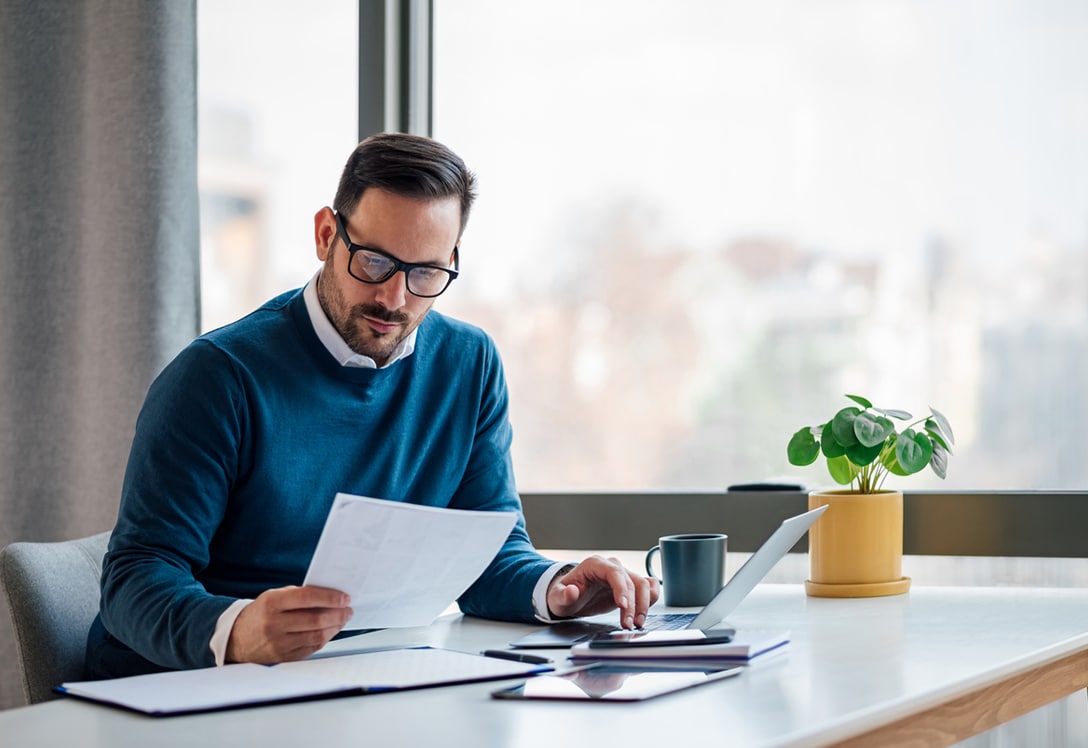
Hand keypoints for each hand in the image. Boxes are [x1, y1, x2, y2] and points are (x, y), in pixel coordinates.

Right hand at [226, 585, 352, 663]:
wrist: (237, 638)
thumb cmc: (261, 613)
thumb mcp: (274, 596)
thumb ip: (299, 595)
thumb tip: (330, 596)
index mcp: (271, 603)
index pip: (307, 598)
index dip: (330, 597)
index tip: (345, 597)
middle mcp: (273, 624)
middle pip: (315, 619)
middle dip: (338, 613)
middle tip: (348, 609)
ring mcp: (278, 644)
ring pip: (317, 636)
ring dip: (335, 627)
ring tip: (343, 619)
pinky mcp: (283, 658)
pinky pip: (312, 648)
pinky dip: (325, 638)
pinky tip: (330, 630)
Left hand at [545, 556, 658, 628]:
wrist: (569, 597)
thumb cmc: (564, 595)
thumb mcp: (557, 597)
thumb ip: (563, 595)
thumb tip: (571, 591)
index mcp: (595, 565)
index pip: (615, 573)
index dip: (622, 589)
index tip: (623, 606)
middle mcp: (612, 568)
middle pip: (632, 581)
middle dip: (634, 605)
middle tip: (629, 624)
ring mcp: (622, 576)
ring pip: (643, 585)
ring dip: (644, 604)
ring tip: (637, 623)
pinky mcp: (629, 587)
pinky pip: (647, 587)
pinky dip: (651, 597)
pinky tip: (646, 611)